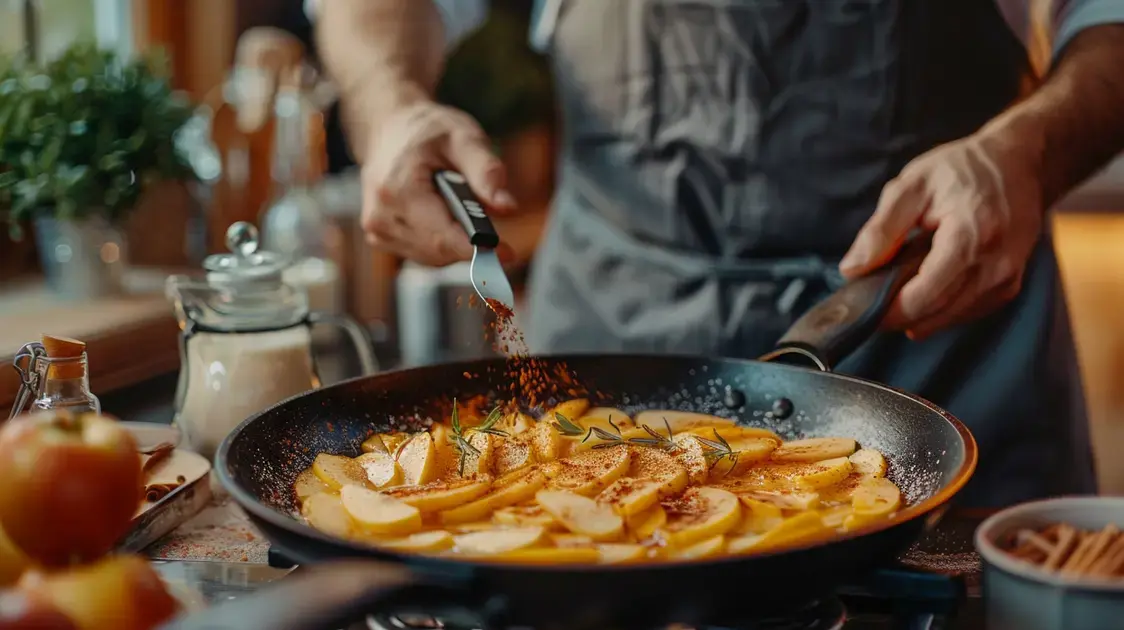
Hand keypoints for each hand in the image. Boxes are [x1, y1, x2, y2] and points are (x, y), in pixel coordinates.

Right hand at [360, 101, 516, 266]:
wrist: (389, 129)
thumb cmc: (427, 130)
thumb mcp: (463, 137)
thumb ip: (486, 171)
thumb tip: (507, 207)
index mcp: (399, 189)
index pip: (442, 238)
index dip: (478, 249)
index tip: (507, 253)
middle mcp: (382, 216)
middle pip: (440, 252)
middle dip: (470, 240)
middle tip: (484, 212)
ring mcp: (378, 230)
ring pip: (433, 258)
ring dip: (456, 241)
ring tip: (458, 205)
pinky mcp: (380, 238)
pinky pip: (423, 254)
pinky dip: (441, 242)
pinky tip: (442, 214)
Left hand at [838, 131, 1043, 339]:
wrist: (1020, 163)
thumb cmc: (961, 169)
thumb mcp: (911, 185)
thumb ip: (880, 229)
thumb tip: (851, 270)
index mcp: (969, 236)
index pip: (924, 296)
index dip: (889, 311)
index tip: (862, 308)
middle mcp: (994, 265)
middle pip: (936, 313)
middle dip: (899, 315)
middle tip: (872, 301)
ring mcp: (1006, 278)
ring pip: (951, 318)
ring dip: (919, 314)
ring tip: (896, 289)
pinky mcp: (1009, 285)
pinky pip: (967, 311)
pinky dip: (941, 308)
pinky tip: (924, 288)